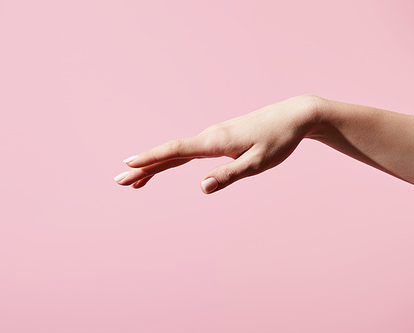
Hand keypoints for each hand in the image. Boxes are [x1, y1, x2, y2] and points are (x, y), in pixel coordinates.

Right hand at [114, 94, 318, 193]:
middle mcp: (208, 137)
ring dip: (155, 165)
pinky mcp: (218, 139)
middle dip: (144, 166)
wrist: (293, 116)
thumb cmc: (278, 140)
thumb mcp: (258, 163)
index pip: (175, 151)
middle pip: (169, 153)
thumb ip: (229, 175)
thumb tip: (202, 188)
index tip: (127, 164)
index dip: (150, 159)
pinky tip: (168, 166)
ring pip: (177, 152)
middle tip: (120, 180)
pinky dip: (172, 161)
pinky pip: (188, 151)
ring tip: (136, 180)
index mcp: (214, 142)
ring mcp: (212, 137)